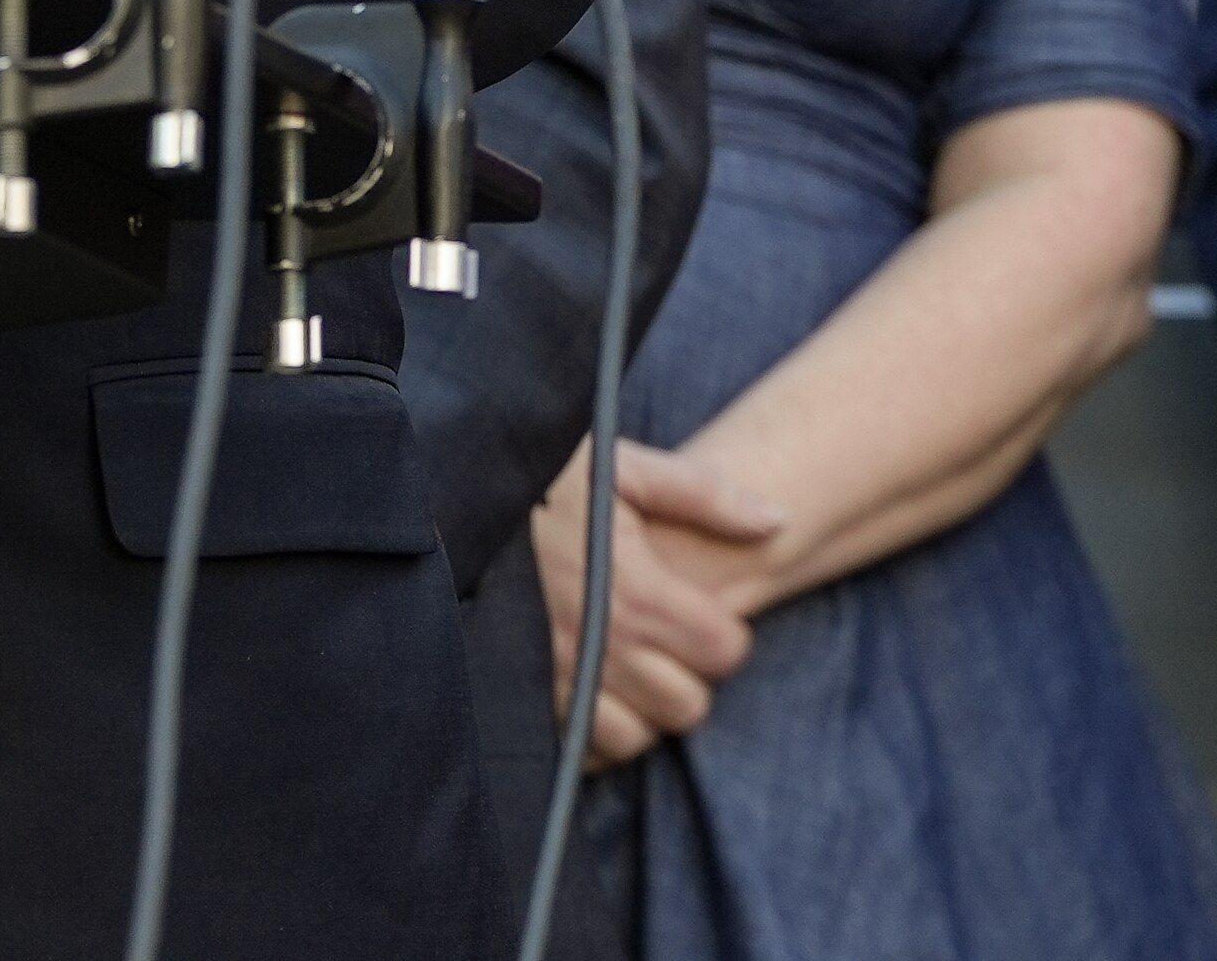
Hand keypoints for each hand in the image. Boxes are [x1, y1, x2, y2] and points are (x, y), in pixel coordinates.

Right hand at [533, 439, 787, 767]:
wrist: (439, 495)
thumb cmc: (536, 482)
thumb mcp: (619, 468)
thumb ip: (703, 494)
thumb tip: (777, 524)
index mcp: (634, 591)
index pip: (724, 650)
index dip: (719, 630)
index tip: (692, 606)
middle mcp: (600, 646)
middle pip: (688, 705)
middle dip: (684, 674)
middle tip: (656, 635)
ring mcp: (558, 679)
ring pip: (637, 737)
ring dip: (638, 707)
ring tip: (619, 662)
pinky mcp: (522, 698)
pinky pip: (580, 748)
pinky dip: (592, 728)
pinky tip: (586, 685)